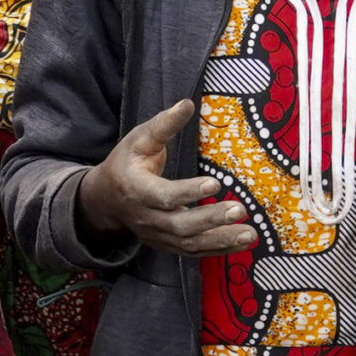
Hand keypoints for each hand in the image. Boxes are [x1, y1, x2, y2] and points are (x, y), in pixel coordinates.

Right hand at [78, 101, 254, 254]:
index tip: (216, 182)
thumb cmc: (126, 163)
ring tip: (250, 234)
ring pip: (189, 243)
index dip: (188, 191)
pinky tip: (241, 243)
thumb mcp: (139, 139)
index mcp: (136, 189)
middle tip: (239, 209)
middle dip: (211, 219)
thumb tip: (187, 104)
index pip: (163, 195)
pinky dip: (218, 249)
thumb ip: (164, 124)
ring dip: (220, 240)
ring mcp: (156, 235)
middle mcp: (146, 218)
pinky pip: (193, 251)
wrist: (106, 199)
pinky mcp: (167, 244)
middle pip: (180, 225)